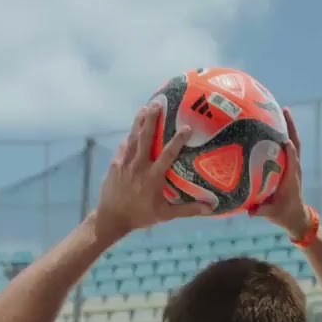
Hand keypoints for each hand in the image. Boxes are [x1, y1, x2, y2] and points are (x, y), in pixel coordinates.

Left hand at [93, 103, 210, 239]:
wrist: (111, 218)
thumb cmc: (140, 216)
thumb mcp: (165, 215)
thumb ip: (188, 210)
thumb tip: (210, 208)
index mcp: (153, 177)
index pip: (168, 154)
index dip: (177, 140)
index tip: (186, 127)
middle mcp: (139, 166)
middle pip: (146, 137)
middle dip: (152, 119)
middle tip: (158, 103)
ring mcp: (125, 163)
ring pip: (133, 137)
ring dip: (139, 121)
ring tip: (145, 107)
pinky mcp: (115, 164)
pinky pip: (123, 146)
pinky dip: (129, 136)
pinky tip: (133, 128)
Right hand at [250, 107, 313, 236]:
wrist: (296, 216)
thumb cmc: (283, 214)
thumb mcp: (271, 213)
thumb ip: (260, 211)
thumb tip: (249, 211)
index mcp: (290, 179)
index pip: (292, 161)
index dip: (289, 150)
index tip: (284, 138)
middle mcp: (294, 168)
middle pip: (295, 144)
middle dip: (291, 127)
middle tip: (284, 110)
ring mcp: (293, 166)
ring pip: (294, 142)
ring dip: (289, 127)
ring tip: (281, 111)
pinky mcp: (290, 165)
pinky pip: (289, 147)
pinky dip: (285, 134)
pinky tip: (276, 125)